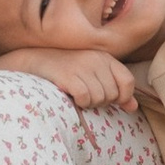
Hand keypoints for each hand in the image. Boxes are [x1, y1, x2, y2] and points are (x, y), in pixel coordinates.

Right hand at [0, 44, 137, 112]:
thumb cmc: (63, 71)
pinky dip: (79, 102)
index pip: (127, 81)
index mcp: (104, 57)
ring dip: (88, 103)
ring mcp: (82, 66)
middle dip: (100, 101)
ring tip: (75, 94)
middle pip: (112, 94)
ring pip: (99, 99)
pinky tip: (69, 95)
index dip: (122, 96)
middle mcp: (96, 59)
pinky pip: (85, 99)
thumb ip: (114, 89)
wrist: (31, 62)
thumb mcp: (90, 75)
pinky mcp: (69, 76)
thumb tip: (133, 107)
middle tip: (83, 94)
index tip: (109, 101)